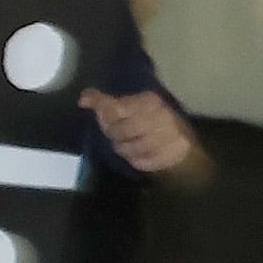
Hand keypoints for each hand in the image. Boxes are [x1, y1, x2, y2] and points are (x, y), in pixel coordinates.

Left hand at [81, 85, 198, 179]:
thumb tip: (82, 99)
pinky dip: (134, 160)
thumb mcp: (127, 107)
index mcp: (150, 101)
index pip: (116, 108)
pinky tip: (136, 155)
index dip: (104, 116)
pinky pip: (140, 162)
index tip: (104, 117)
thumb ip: (104, 102)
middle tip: (115, 134)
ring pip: (130, 148)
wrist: (179, 142)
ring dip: (123, 148)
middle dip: (113, 134)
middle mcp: (162, 116)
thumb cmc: (146, 121)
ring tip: (126, 144)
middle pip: (122, 130)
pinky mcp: (169, 156)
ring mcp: (169, 137)